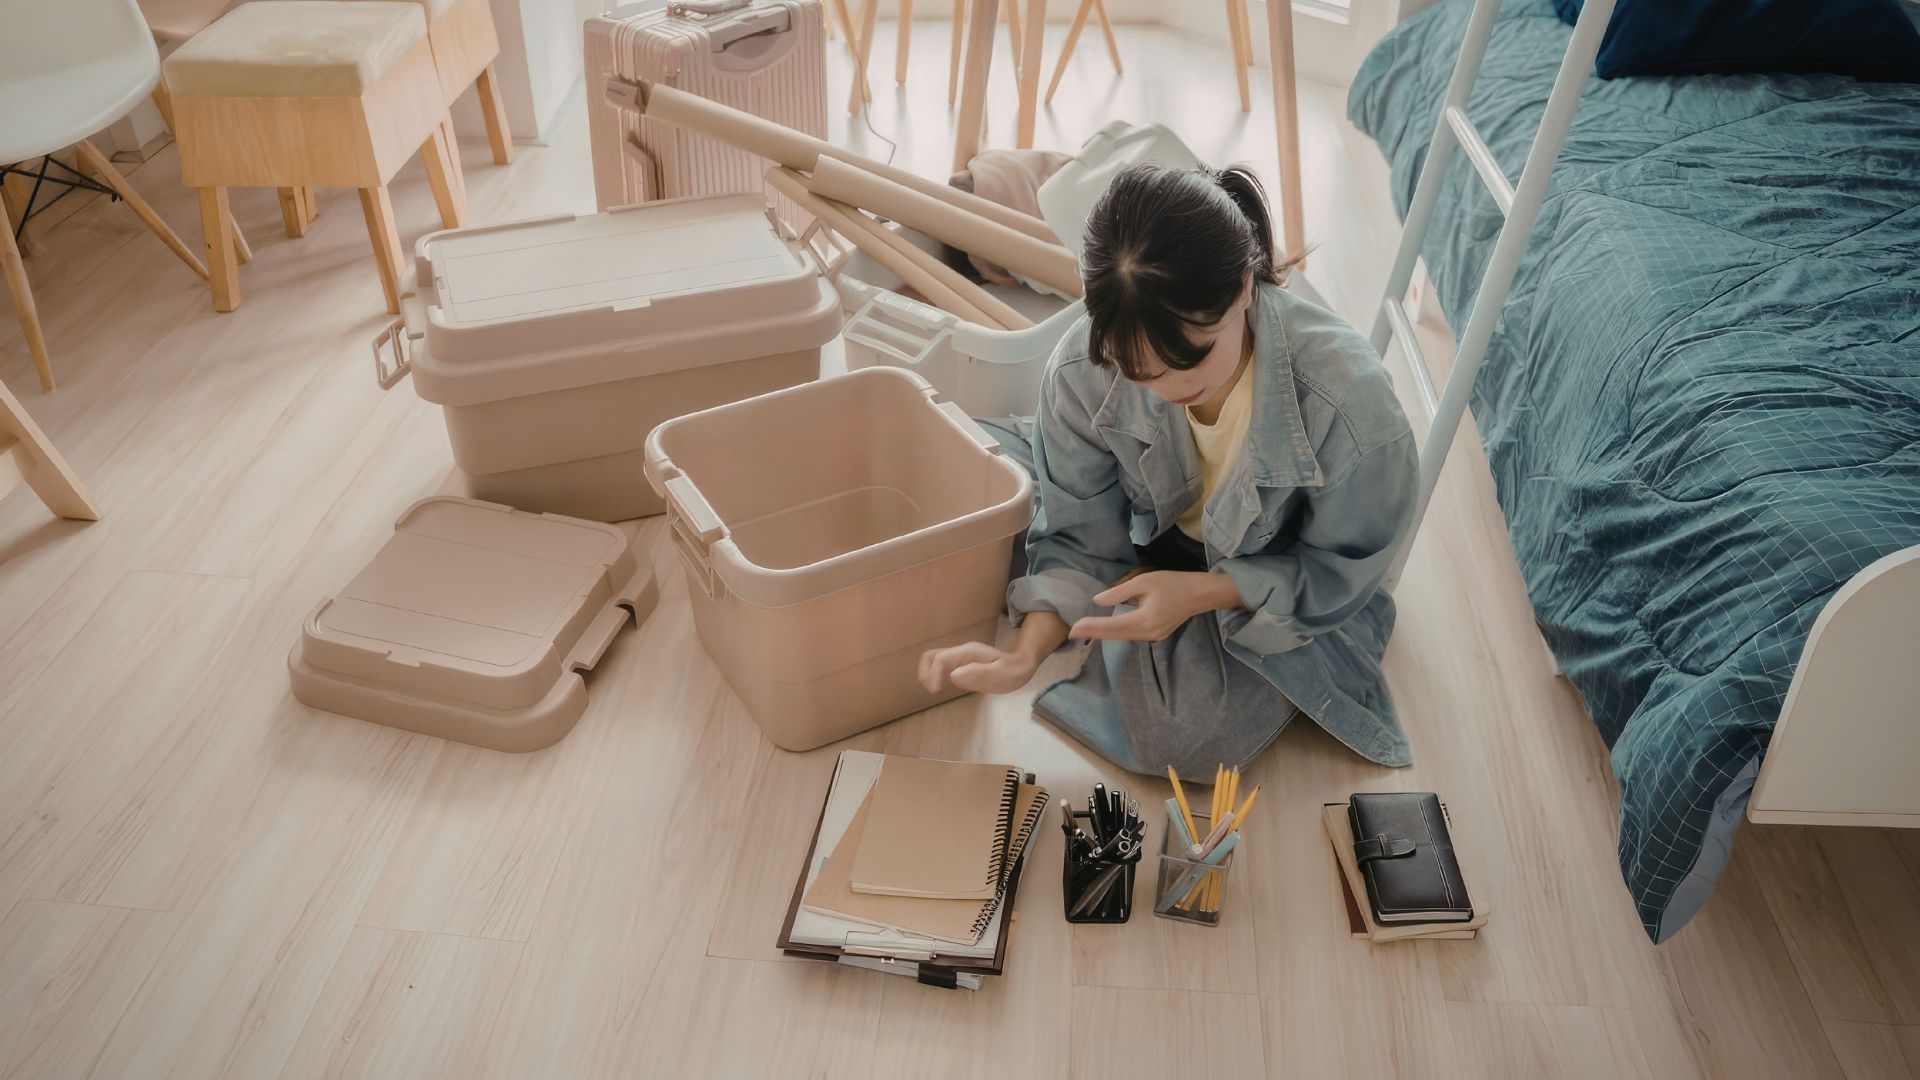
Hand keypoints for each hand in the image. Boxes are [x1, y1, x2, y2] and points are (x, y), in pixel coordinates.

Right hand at [918, 641, 1041, 694]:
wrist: (1020, 666)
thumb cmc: (1012, 672)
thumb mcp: (1001, 675)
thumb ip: (979, 674)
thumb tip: (953, 675)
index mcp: (969, 653)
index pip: (941, 659)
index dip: (933, 674)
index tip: (935, 691)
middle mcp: (961, 653)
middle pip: (931, 655)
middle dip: (925, 672)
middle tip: (931, 690)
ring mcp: (959, 658)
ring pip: (933, 660)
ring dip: (927, 674)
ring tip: (933, 690)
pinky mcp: (959, 666)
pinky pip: (940, 667)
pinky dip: (934, 677)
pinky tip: (940, 688)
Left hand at [1068, 571, 1242, 642]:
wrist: (1198, 594)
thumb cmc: (1172, 583)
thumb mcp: (1144, 581)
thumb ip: (1120, 592)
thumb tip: (1097, 601)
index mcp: (1145, 620)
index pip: (1111, 626)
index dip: (1091, 627)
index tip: (1073, 628)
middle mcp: (1148, 634)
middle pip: (1114, 635)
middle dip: (1093, 633)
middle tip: (1071, 632)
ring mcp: (1153, 637)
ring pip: (1122, 637)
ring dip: (1102, 634)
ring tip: (1083, 630)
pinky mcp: (1155, 635)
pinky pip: (1130, 635)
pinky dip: (1114, 632)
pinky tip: (1103, 628)